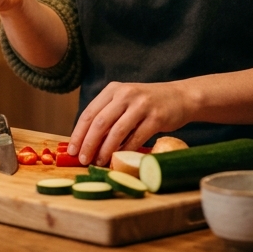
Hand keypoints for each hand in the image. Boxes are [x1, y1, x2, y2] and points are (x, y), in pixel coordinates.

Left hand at [68, 81, 194, 165]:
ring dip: (105, 150)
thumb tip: (86, 141)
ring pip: (116, 131)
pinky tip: (119, 158)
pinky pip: (136, 138)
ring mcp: (142, 105)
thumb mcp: (125, 101)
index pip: (89, 113)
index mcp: (113, 89)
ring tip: (99, 162)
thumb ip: (108, 115)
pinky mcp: (156, 117)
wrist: (180, 97)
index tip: (72, 150)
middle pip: (100, 122)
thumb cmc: (148, 103)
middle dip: (88, 144)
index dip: (78, 133)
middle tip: (83, 159)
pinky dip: (125, 150)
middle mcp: (126, 94)